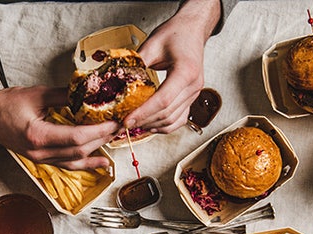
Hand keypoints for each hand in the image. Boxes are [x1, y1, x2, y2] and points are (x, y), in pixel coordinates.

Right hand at [0, 85, 116, 169]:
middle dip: (102, 139)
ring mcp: (40, 159)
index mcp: (38, 136)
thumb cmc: (3, 106)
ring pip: (75, 160)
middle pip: (79, 150)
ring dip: (96, 152)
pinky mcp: (41, 160)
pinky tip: (99, 161)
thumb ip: (64, 95)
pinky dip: (85, 163)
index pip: (77, 137)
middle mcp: (40, 152)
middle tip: (118, 127)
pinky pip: (67, 164)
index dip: (99, 131)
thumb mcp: (36, 94)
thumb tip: (87, 92)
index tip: (113, 121)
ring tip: (113, 143)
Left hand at [126, 0, 220, 133]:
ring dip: (152, 125)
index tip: (126, 120)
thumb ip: (137, 64)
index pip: (163, 100)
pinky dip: (164, 125)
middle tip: (123, 124)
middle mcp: (194, 85)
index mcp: (186, 71)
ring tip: (134, 124)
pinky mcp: (192, 97)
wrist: (192, 29)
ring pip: (173, 120)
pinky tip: (150, 124)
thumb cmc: (176, 33)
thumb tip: (118, 81)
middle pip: (167, 113)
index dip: (143, 112)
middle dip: (144, 121)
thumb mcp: (152, 45)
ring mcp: (195, 93)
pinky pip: (179, 119)